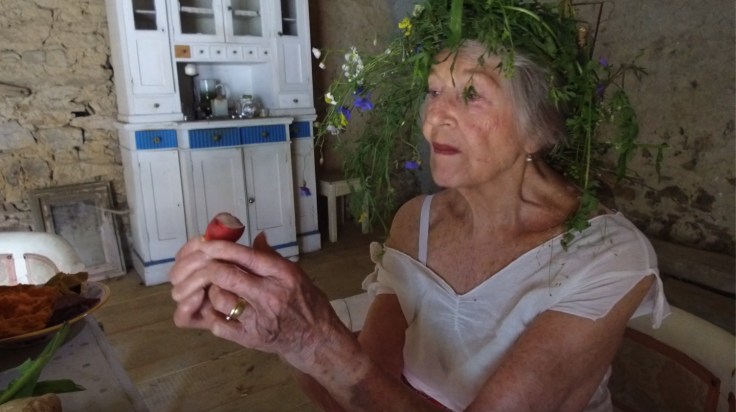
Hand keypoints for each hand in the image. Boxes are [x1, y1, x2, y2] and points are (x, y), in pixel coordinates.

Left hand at [169, 233, 340, 367]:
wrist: (315, 339)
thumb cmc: (306, 302)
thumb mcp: (295, 273)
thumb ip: (272, 257)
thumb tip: (256, 236)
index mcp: (282, 274)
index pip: (246, 256)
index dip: (221, 248)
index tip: (207, 244)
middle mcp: (270, 294)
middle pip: (226, 275)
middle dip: (209, 268)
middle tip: (204, 266)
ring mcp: (259, 319)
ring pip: (219, 299)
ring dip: (213, 292)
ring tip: (217, 290)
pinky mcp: (250, 338)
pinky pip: (218, 325)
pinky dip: (214, 316)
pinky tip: (220, 311)